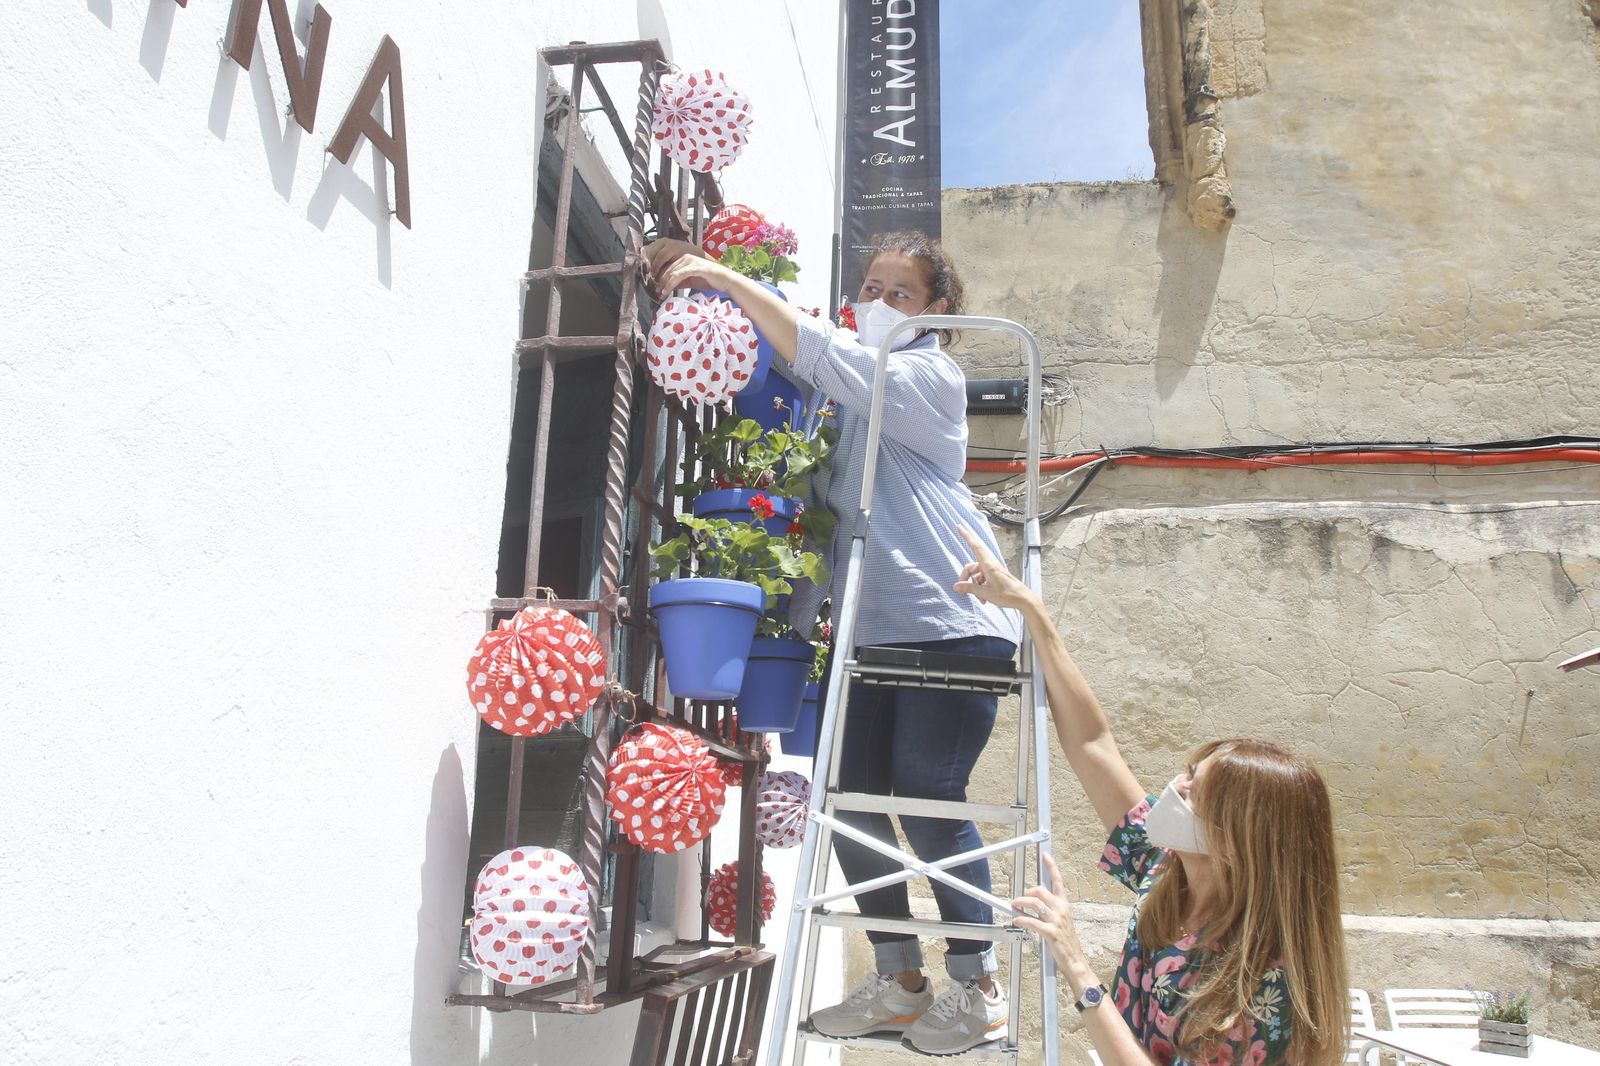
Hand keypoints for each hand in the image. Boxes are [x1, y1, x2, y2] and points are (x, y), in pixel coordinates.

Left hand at [644, 238, 728, 294]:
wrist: (724, 280)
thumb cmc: (706, 279)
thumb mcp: (687, 280)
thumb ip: (675, 280)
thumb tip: (661, 286)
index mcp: (681, 256)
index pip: (663, 261)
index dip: (654, 272)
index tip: (650, 283)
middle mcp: (684, 255)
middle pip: (664, 266)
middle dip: (656, 279)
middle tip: (652, 290)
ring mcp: (690, 260)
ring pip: (670, 271)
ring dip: (662, 284)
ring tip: (659, 293)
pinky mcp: (695, 267)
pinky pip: (678, 275)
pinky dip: (670, 284)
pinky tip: (666, 292)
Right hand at [953, 526, 1034, 609]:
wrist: (1023, 600)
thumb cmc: (1008, 595)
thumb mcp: (985, 593)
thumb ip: (969, 588)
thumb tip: (956, 586)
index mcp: (988, 565)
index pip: (975, 546)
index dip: (967, 536)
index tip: (959, 527)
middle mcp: (990, 566)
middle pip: (971, 567)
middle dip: (966, 579)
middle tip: (962, 592)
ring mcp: (993, 572)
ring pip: (977, 576)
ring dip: (975, 587)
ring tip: (980, 599)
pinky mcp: (995, 577)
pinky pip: (983, 580)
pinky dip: (981, 589)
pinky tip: (984, 599)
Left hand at [1011, 852, 1090, 973]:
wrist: (1075, 960)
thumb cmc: (1065, 942)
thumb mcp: (1061, 921)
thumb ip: (1050, 910)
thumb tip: (1034, 903)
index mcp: (1064, 905)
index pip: (1058, 881)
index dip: (1051, 866)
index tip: (1046, 855)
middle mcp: (1062, 909)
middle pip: (1040, 891)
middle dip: (1026, 893)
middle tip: (1018, 900)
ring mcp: (1057, 920)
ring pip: (1034, 903)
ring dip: (1020, 903)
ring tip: (1013, 907)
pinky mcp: (1051, 932)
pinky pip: (1032, 922)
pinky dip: (1021, 919)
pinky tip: (1016, 920)